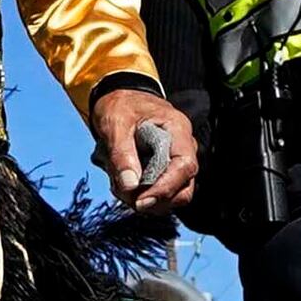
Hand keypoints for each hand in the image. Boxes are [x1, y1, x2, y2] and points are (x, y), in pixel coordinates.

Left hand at [93, 85, 197, 211]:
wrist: (121, 100)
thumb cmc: (121, 106)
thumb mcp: (115, 124)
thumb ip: (121, 154)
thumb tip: (130, 186)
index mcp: (177, 130)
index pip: (185, 166)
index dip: (166, 188)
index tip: (141, 200)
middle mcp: (184, 148)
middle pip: (184, 188)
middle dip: (156, 200)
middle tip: (127, 197)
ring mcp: (177, 162)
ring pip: (173, 195)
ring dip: (147, 200)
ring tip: (120, 186)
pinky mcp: (166, 171)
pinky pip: (161, 193)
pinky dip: (143, 196)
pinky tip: (123, 184)